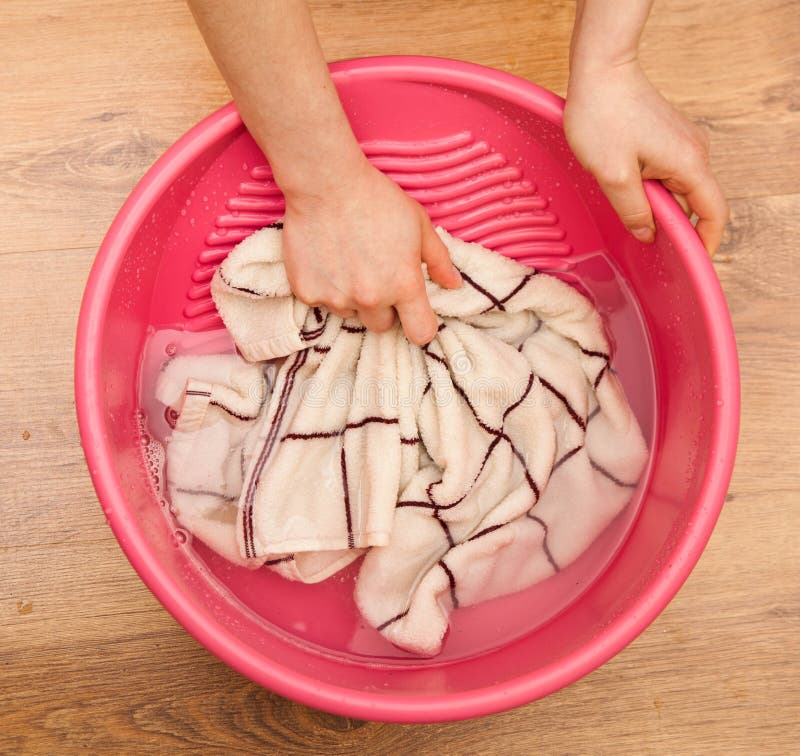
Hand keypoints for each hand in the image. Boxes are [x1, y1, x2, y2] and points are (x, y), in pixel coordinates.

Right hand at [281, 159, 462, 344]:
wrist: (325, 183)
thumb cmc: (377, 198)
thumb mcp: (419, 224)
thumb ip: (439, 260)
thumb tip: (454, 285)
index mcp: (403, 285)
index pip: (420, 333)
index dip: (421, 326)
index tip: (415, 314)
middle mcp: (370, 298)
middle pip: (382, 326)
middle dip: (383, 308)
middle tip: (376, 276)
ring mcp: (336, 298)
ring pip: (351, 313)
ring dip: (352, 298)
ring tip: (348, 262)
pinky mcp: (306, 293)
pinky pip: (322, 302)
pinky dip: (325, 287)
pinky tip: (327, 259)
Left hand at [564, 60, 727, 254]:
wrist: (601, 71)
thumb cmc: (603, 116)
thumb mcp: (613, 175)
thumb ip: (632, 210)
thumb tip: (647, 233)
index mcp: (688, 164)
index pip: (712, 212)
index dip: (705, 242)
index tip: (692, 263)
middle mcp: (694, 152)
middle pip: (695, 203)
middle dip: (675, 228)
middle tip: (648, 249)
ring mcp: (681, 143)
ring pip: (677, 189)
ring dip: (658, 207)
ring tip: (631, 217)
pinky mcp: (666, 138)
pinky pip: (666, 174)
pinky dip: (652, 190)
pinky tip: (628, 194)